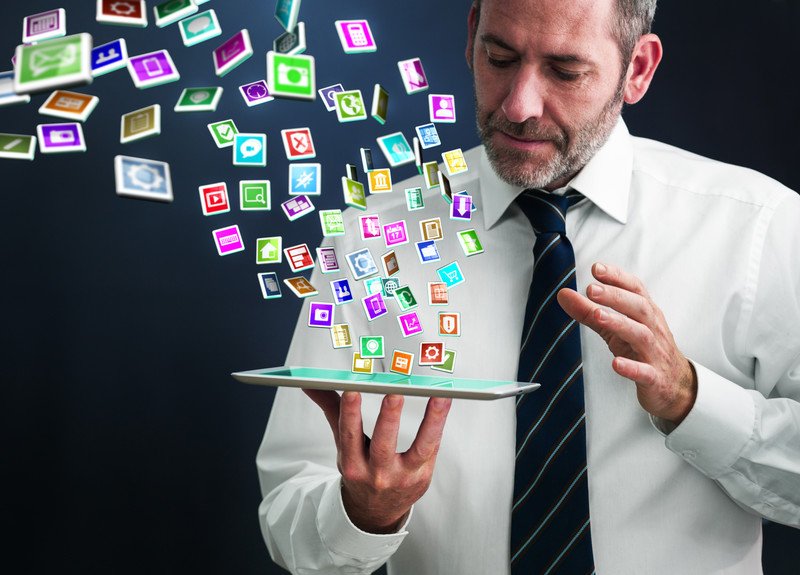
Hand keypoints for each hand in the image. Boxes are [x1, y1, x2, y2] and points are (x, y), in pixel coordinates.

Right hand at [303, 390, 451, 532]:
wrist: (376, 511)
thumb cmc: (361, 470)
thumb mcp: (343, 445)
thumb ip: (331, 410)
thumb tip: (310, 383)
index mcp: (352, 464)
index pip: (349, 436)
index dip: (349, 414)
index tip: (352, 391)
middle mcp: (377, 474)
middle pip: (383, 445)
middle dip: (388, 418)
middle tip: (394, 393)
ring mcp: (403, 477)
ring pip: (419, 449)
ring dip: (431, 422)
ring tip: (439, 397)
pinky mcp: (423, 476)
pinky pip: (433, 448)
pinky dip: (440, 425)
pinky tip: (445, 403)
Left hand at [557, 262, 696, 423]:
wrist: (676, 385)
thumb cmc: (643, 350)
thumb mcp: (614, 328)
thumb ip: (589, 311)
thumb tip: (563, 293)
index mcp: (645, 313)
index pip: (635, 289)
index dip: (618, 278)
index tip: (597, 268)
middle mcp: (653, 329)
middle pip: (639, 307)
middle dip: (615, 296)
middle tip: (592, 289)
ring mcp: (655, 353)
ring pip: (641, 335)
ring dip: (619, 323)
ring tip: (598, 315)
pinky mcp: (655, 378)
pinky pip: (645, 372)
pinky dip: (631, 367)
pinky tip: (616, 363)